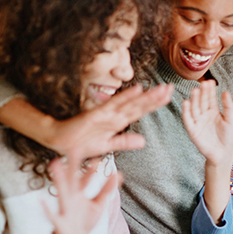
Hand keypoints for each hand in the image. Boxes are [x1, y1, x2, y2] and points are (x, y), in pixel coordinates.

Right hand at [42, 153, 119, 233]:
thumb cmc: (84, 222)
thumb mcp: (98, 206)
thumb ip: (106, 191)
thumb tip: (118, 174)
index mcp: (79, 194)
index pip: (85, 179)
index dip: (91, 170)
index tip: (98, 158)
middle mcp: (70, 198)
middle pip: (72, 180)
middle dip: (73, 167)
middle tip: (73, 149)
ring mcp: (64, 209)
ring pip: (61, 192)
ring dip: (59, 179)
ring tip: (55, 164)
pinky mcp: (59, 223)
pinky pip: (52, 215)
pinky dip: (46, 209)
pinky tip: (41, 201)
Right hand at [47, 83, 173, 157]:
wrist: (60, 142)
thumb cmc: (81, 144)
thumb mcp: (107, 146)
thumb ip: (124, 142)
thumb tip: (143, 141)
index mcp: (118, 123)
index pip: (140, 111)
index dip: (154, 104)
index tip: (169, 97)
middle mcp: (115, 116)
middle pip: (139, 105)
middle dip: (156, 97)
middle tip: (172, 87)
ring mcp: (107, 114)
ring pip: (131, 103)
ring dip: (147, 96)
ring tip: (162, 88)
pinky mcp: (97, 115)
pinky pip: (114, 105)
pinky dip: (125, 97)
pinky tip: (137, 89)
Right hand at [181, 80, 232, 166]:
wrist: (223, 155)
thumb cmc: (228, 138)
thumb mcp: (230, 121)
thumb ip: (228, 107)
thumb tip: (226, 92)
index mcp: (213, 111)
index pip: (210, 98)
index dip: (210, 90)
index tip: (210, 81)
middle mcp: (204, 115)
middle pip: (202, 101)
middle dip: (202, 93)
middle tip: (203, 83)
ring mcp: (198, 122)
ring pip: (194, 108)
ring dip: (194, 100)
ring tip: (195, 90)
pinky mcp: (193, 130)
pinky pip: (188, 120)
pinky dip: (186, 112)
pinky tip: (186, 103)